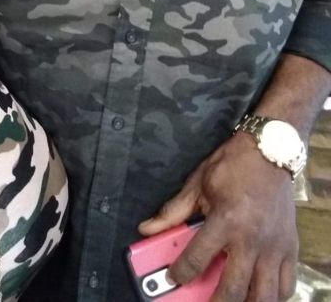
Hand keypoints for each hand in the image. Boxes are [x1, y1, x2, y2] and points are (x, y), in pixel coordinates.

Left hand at [139, 133, 297, 301]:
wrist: (270, 151)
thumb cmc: (233, 165)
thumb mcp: (198, 184)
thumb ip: (173, 211)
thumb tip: (147, 228)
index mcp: (225, 220)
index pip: (197, 258)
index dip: (180, 273)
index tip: (173, 277)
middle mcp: (252, 238)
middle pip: (233, 289)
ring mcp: (274, 247)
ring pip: (263, 295)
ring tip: (230, 301)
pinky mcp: (290, 248)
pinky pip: (285, 285)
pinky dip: (272, 296)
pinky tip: (257, 293)